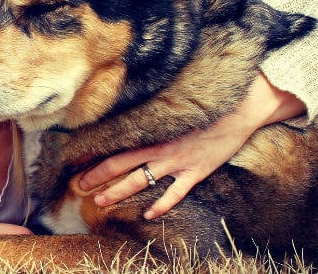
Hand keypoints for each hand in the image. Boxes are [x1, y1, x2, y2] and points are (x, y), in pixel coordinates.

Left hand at [78, 72, 305, 219]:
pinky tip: (149, 214)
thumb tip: (130, 107)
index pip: (116, 142)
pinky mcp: (196, 171)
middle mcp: (161, 147)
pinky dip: (161, 205)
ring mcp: (178, 161)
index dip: (95, 153)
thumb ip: (152, 110)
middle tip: (78, 186)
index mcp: (153, 129)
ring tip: (100, 201)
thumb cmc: (206, 102)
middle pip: (120, 164)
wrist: (241, 108)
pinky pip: (175, 193)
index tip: (76, 160)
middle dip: (97, 176)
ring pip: (140, 181)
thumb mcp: (174, 103)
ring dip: (118, 192)